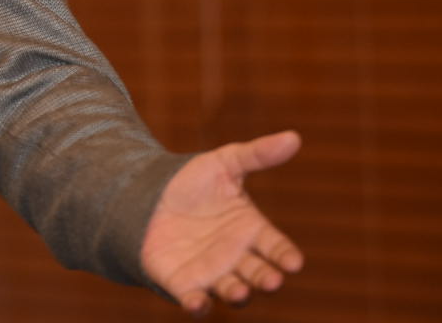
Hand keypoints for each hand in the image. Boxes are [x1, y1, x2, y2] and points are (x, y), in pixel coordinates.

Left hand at [140, 129, 303, 313]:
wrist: (147, 196)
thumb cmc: (193, 183)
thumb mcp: (223, 163)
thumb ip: (257, 154)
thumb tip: (294, 136)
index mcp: (252, 231)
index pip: (276, 247)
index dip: (285, 256)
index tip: (293, 261)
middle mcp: (236, 257)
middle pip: (258, 273)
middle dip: (266, 278)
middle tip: (271, 280)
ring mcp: (211, 272)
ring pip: (231, 290)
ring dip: (236, 294)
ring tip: (238, 292)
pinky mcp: (182, 282)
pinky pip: (193, 299)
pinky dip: (197, 305)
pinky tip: (197, 303)